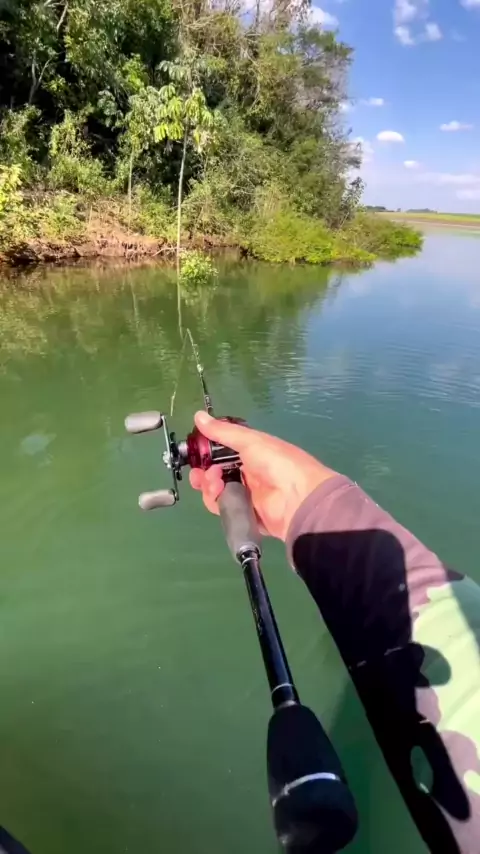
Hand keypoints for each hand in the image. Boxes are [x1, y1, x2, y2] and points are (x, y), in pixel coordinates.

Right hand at [189, 412, 336, 541]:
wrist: (298, 497)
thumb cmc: (276, 462)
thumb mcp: (250, 441)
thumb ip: (222, 431)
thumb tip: (198, 415)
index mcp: (252, 453)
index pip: (222, 453)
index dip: (207, 454)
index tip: (195, 454)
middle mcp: (248, 474)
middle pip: (216, 474)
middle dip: (203, 473)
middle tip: (199, 473)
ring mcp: (246, 496)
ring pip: (216, 492)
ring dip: (209, 485)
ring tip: (214, 482)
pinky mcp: (244, 515)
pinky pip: (223, 509)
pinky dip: (216, 502)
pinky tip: (219, 494)